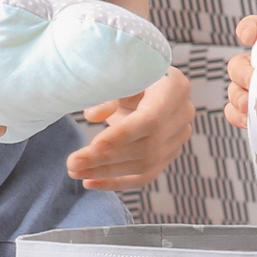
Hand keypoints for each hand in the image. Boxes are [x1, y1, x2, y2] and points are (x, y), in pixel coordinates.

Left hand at [68, 65, 193, 189]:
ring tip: (76, 173)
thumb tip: (93, 116)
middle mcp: (183, 114)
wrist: (146, 80)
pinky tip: (90, 182)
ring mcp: (179, 137)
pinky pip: (145, 175)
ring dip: (107, 173)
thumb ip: (107, 93)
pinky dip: (117, 182)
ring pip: (145, 165)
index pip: (151, 119)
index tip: (94, 145)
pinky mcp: (169, 154)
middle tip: (72, 164)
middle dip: (106, 159)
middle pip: (146, 147)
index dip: (123, 135)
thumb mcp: (119, 75)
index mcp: (175, 88)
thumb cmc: (128, 73)